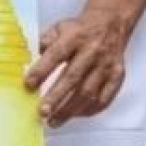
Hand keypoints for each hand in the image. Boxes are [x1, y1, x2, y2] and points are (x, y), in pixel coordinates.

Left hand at [27, 5, 136, 125]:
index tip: (28, 84)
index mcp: (75, 37)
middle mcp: (92, 52)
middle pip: (73, 78)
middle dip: (56, 97)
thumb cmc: (80, 30)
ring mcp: (106, 66)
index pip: (56, 54)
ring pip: (89, 93)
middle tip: (42, 112)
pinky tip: (76, 115)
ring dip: (70, 110)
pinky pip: (104, 98)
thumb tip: (29, 59)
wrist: (110, 24)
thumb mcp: (59, 28)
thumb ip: (44, 42)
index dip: (42, 70)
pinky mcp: (117, 76)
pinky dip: (89, 110)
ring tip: (54, 121)